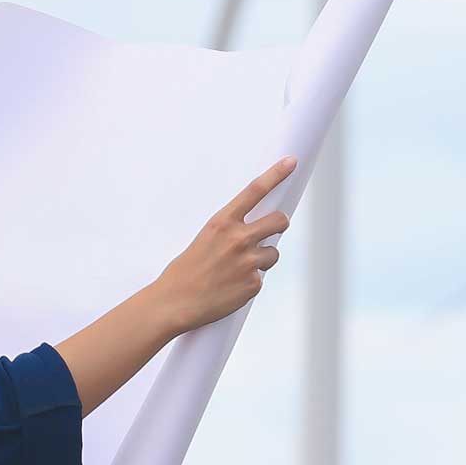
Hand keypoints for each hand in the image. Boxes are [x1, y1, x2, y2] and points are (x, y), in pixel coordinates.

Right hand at [152, 156, 295, 334]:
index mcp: (222, 222)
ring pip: (272, 253)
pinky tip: (230, 287)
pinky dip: (249, 282)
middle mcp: (238, 238)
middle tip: (272, 230)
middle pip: (279, 220)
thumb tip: (257, 233)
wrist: (174, 302)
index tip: (291, 161)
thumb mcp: (205, 240)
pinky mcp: (253, 284)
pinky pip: (260, 278)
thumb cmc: (185, 270)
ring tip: (236, 270)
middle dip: (279, 224)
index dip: (276, 174)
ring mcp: (248, 261)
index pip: (255, 191)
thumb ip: (230, 232)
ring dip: (262, 259)